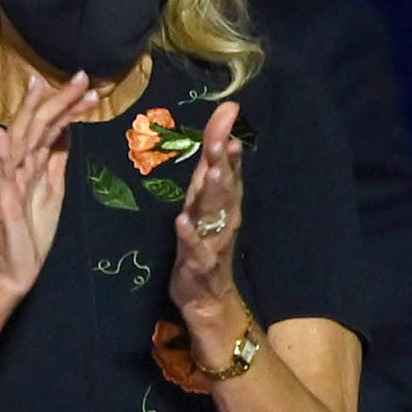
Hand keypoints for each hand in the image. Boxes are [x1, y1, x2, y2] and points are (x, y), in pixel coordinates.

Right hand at [0, 72, 96, 310]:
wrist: (13, 269)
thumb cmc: (31, 233)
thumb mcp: (52, 190)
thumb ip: (56, 160)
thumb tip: (67, 130)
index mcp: (32, 164)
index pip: (48, 126)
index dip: (65, 105)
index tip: (85, 84)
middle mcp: (18, 166)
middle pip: (36, 125)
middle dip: (58, 100)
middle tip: (81, 76)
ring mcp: (9, 182)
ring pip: (22, 141)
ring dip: (35, 115)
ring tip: (48, 89)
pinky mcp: (4, 201)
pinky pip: (2, 174)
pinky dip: (2, 153)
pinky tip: (2, 135)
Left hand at [170, 100, 246, 337]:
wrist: (207, 300)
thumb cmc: (202, 246)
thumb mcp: (202, 206)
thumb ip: (208, 172)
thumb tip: (219, 134)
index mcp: (220, 203)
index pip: (225, 166)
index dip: (225, 139)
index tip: (229, 111)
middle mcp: (221, 219)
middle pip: (223, 186)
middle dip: (224, 162)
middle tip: (225, 139)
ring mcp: (212, 242)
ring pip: (215, 214)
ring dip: (214, 193)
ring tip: (213, 172)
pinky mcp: (198, 266)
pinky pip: (195, 249)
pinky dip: (189, 235)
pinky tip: (182, 221)